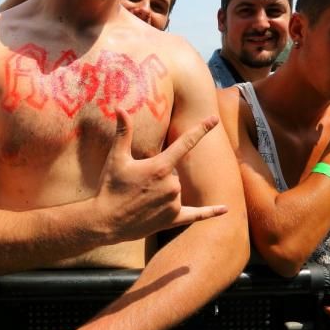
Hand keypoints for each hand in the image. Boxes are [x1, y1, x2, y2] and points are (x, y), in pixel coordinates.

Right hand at [94, 110, 227, 242]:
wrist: (105, 221)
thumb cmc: (110, 187)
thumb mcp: (116, 158)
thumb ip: (123, 132)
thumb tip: (120, 107)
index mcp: (160, 167)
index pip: (185, 143)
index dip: (201, 129)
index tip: (214, 119)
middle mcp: (172, 185)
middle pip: (174, 171)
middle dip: (159, 174)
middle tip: (137, 184)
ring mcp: (174, 203)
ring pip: (176, 189)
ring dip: (163, 190)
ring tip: (140, 198)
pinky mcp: (173, 219)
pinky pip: (196, 215)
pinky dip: (210, 212)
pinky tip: (225, 209)